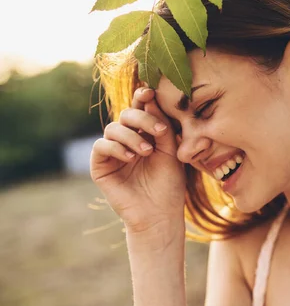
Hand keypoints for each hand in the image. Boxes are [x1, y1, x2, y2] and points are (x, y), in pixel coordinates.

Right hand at [90, 87, 185, 231]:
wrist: (160, 213)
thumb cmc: (169, 183)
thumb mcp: (171, 150)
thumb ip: (162, 126)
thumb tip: (150, 98)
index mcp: (145, 133)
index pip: (141, 108)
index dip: (143, 96)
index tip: (151, 92)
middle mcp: (127, 139)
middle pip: (126, 114)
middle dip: (142, 118)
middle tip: (159, 131)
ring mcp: (112, 152)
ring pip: (113, 128)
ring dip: (131, 136)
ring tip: (147, 152)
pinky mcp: (100, 166)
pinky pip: (101, 146)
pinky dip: (116, 147)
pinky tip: (131, 157)